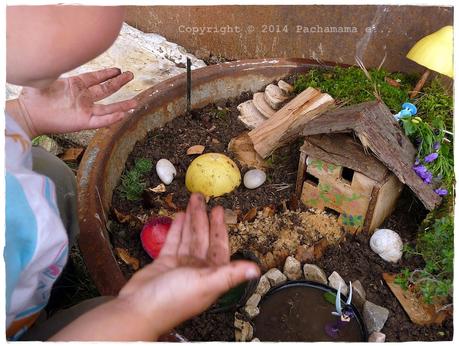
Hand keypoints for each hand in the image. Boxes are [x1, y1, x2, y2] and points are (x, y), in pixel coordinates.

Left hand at [9, 68, 136, 137]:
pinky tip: (123, 114)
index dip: (107, 73)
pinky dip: (112, 118)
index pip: (95, 78)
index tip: (118, 70)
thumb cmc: (34, 97)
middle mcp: (83, 98)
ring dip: (122, 105)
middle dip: (119, 82)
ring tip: (135, 102)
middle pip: (106, 90)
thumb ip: (57, 68)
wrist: (29, 113)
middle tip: (131, 75)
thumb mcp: (46, 77)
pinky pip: (101, 121)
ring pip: (108, 108)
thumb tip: (62, 57)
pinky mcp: (83, 122)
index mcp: (75, 86)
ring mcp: (84, 110)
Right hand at [118, 193, 259, 339]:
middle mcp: (198, 269)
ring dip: (190, 219)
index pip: (219, 246)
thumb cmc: (173, 300)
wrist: (139, 310)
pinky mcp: (164, 264)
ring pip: (188, 237)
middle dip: (202, 217)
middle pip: (202, 237)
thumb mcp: (206, 283)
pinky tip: (179, 216)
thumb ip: (230, 274)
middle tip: (202, 197)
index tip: (218, 210)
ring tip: (191, 200)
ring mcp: (181, 266)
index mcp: (211, 274)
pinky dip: (176, 229)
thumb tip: (256, 269)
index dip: (219, 227)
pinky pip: (173, 242)